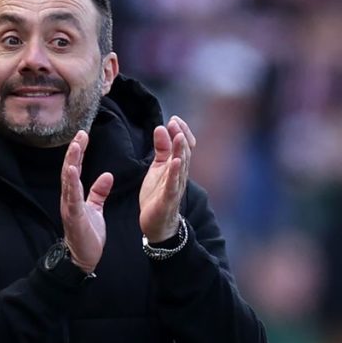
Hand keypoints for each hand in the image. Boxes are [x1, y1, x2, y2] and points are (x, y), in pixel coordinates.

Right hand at [61, 130, 113, 273]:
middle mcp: (69, 198)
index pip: (75, 168)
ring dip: (71, 162)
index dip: (78, 151)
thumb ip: (99, 192)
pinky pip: (72, 197)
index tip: (83, 134)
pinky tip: (71, 170)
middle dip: (74, 151)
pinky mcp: (73, 216)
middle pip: (69, 169)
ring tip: (75, 146)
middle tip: (79, 134)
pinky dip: (71, 183)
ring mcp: (69, 207)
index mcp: (74, 195)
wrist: (82, 258)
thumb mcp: (95, 209)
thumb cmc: (87, 234)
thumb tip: (107, 175)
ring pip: (68, 181)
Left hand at [140, 116, 195, 241]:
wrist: (156, 223)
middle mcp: (179, 175)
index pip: (184, 146)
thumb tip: (161, 128)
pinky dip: (175, 173)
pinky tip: (175, 162)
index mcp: (176, 166)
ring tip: (178, 136)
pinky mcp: (168, 199)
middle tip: (174, 122)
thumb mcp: (157, 167)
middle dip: (180, 136)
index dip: (181, 132)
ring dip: (180, 150)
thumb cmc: (158, 194)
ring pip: (181, 166)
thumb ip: (161, 148)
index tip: (174, 119)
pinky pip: (173, 185)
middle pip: (184, 153)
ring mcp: (175, 187)